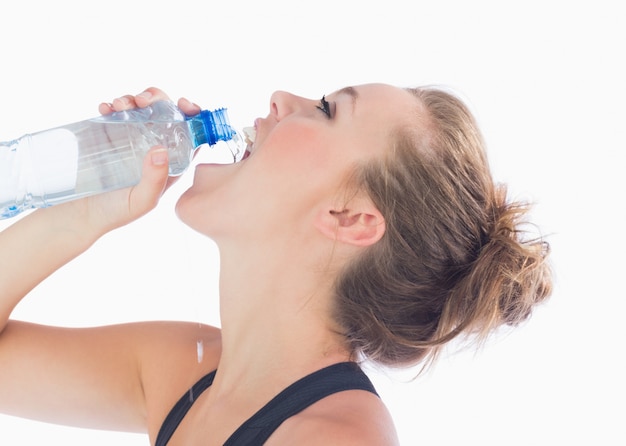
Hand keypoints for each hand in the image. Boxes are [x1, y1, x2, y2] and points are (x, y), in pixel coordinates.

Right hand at [63, 88, 201, 233]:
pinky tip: (105, 108)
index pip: (189, 135)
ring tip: (120, 104)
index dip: (192, 115)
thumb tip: (161, 150)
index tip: (184, 104)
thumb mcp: (142, 200)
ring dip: (133, 99)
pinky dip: (111, 105)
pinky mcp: (108, 135)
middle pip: (164, 114)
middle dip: (158, 99)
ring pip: (140, 109)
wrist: (79, 214)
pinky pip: (114, 113)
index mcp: (171, 162)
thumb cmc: (116, 212)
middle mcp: (153, 147)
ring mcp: (131, 138)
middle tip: (143, 101)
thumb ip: (155, 180)